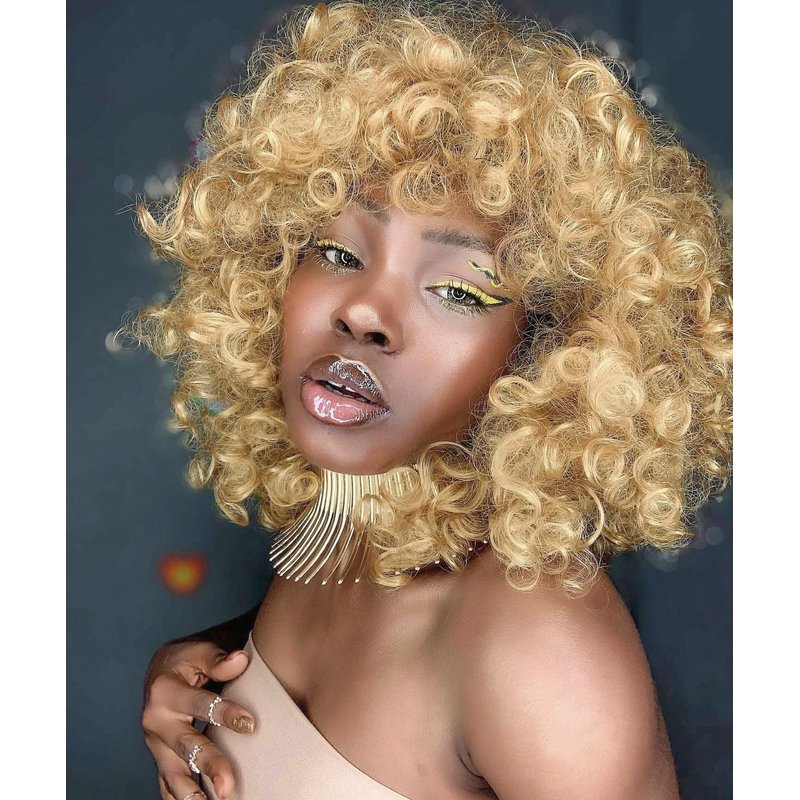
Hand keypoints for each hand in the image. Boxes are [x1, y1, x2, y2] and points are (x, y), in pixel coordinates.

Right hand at [141, 640, 254, 799]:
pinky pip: (167, 784)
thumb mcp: (198, 652)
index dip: (225, 713)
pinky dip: (180, 798)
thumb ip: (218, 659)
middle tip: (229, 785)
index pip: (199, 704)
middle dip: (209, 764)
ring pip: (173, 773)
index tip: (250, 724)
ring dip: (192, 793)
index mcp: (164, 691)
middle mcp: (156, 721)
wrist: (160, 673)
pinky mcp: (160, 759)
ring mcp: (156, 745)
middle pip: (186, 745)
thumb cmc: (185, 661)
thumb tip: (240, 660)